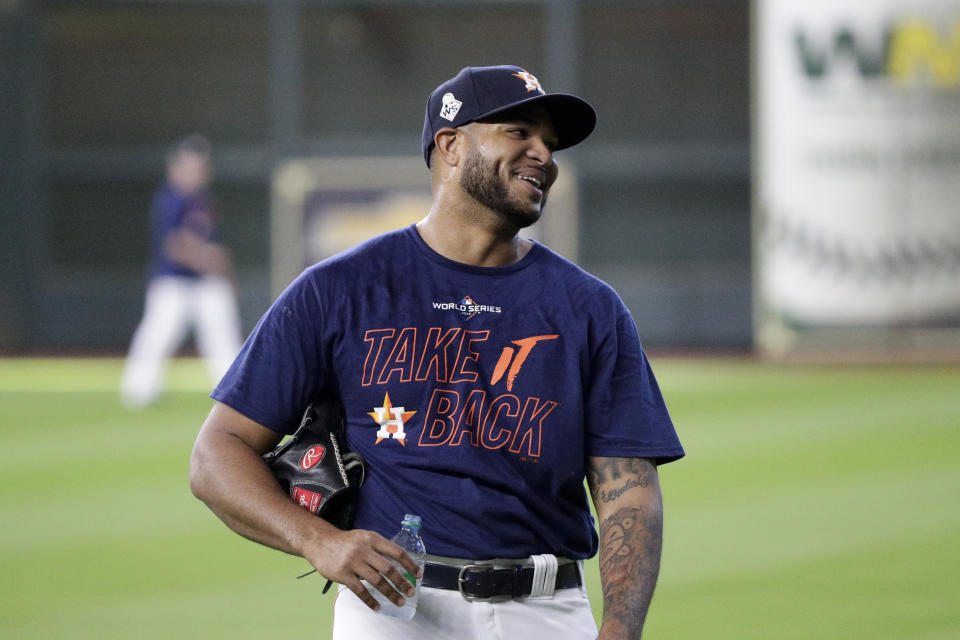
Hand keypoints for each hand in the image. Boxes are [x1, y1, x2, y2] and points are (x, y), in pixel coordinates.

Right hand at [301, 526, 421, 610]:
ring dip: (390, 593)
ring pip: (376, 581)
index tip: (418, 574)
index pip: (396, 552)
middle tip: (410, 592)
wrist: (320, 541)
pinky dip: (370, 600)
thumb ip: (379, 548)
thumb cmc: (346, 541)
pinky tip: (377, 606)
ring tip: (398, 601)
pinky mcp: (343, 574)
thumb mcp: (364, 537)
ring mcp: (353, 562)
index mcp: (372, 539)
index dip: (409, 563)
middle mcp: (364, 550)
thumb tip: (398, 563)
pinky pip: (360, 590)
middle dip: (402, 582)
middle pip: (388, 568)